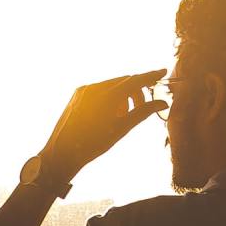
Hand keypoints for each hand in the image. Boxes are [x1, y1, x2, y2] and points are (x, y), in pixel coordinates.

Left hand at [38, 69, 166, 178]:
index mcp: (107, 96)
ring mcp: (85, 89)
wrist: (62, 153)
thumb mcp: (121, 129)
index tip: (163, 72)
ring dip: (122, 96)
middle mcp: (95, 88)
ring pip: (112, 84)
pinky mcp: (77, 93)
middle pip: (124, 81)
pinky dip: (108, 97)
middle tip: (141, 107)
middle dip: (136, 92)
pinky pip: (99, 89)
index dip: (150, 76)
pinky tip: (106, 114)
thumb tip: (162, 103)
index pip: (135, 80)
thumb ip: (142, 113)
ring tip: (119, 116)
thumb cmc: (92, 145)